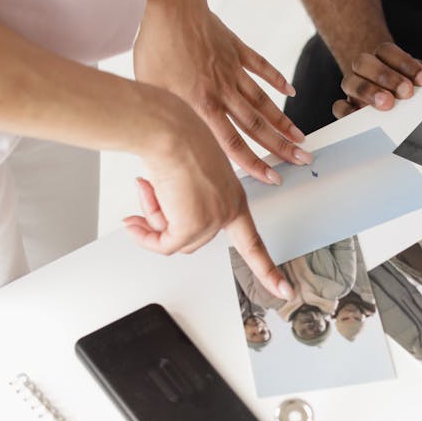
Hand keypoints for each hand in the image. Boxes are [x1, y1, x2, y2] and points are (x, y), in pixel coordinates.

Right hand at [123, 88, 292, 299]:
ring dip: (153, 222)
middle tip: (148, 197)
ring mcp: (213, 219)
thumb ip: (181, 205)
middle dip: (163, 222)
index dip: (268, 269)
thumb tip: (157, 228)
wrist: (167, 130)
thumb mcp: (187, 176)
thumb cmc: (176, 139)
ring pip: (175, 241)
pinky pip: (163, 244)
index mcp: (233, 198)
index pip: (254, 242)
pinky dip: (145, 235)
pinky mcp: (192, 224)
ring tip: (148, 189)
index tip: (286, 291)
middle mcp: (228, 210)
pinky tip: (136, 216)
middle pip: (193, 239)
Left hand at [134, 0, 312, 183]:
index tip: (272, 176)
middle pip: (256, 126)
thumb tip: (171, 144)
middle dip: (281, 147)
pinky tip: (291, 91)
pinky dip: (277, 79)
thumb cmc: (154, 46)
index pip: (233, 143)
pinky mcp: (235, 48)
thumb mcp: (151, 91)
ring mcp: (232, 69)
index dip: (254, 163)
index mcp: (202, 105)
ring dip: (283, 122)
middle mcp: (222, 91)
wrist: (167, 3)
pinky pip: (261, 67)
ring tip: (300, 137)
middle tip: (301, 160)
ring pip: (263, 102)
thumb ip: (169, 118)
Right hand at [332, 42, 421, 118]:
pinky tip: (362, 115)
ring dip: (368, 92)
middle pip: (363, 62)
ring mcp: (353, 88)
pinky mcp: (347, 107)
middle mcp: (364, 69)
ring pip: (350, 82)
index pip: (386, 50)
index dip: (405, 63)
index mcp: (383, 56)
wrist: (395, 100)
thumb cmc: (411, 84)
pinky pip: (338, 106)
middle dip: (386, 76)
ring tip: (387, 104)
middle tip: (406, 92)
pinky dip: (347, 110)